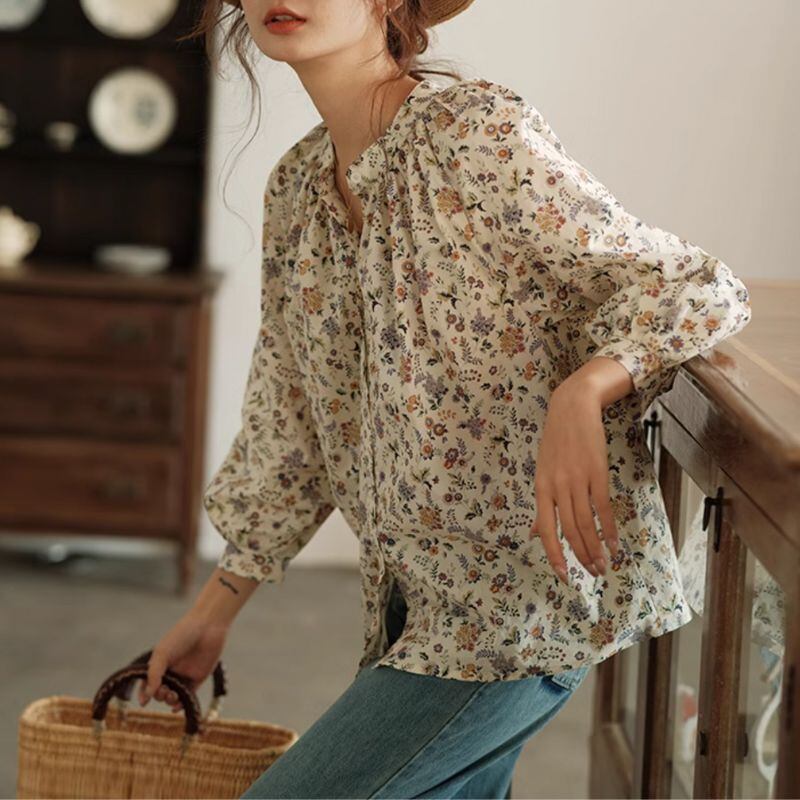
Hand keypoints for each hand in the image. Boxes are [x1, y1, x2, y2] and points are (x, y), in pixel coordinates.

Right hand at [138, 610, 228, 712]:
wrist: (207, 627)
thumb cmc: (182, 635)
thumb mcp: (163, 653)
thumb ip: (154, 675)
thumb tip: (146, 698)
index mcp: (160, 662)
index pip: (148, 682)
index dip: (144, 692)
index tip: (143, 702)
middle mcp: (171, 670)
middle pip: (160, 690)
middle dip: (159, 695)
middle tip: (164, 691)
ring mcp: (184, 674)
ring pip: (174, 695)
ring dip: (170, 700)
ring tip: (172, 696)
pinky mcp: (198, 678)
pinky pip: (188, 695)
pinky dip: (181, 704)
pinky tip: (177, 707)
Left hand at [530, 379, 619, 583]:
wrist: (572, 407)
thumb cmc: (556, 441)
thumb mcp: (542, 471)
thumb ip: (542, 504)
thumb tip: (534, 533)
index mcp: (541, 488)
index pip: (546, 530)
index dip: (555, 555)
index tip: (564, 576)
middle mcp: (557, 487)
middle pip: (569, 531)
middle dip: (582, 556)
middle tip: (594, 574)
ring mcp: (577, 479)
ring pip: (586, 523)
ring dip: (596, 548)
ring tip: (604, 565)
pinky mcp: (597, 472)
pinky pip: (603, 507)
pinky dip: (610, 528)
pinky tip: (615, 543)